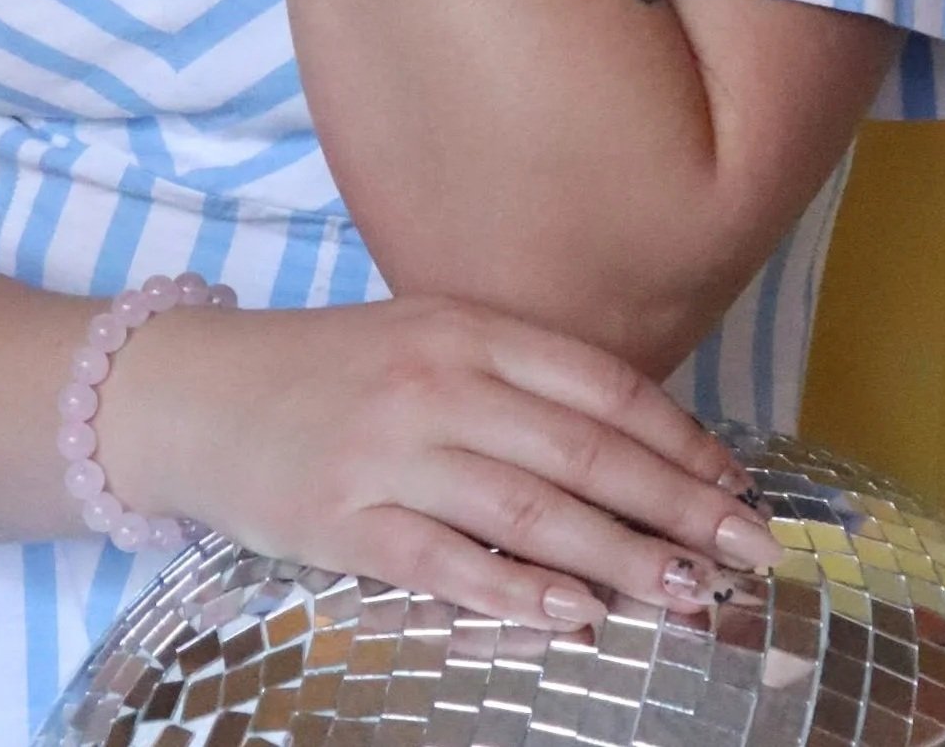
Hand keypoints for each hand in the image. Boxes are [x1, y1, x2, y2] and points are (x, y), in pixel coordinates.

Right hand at [96, 290, 781, 629]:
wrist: (195, 391)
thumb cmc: (329, 372)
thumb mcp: (424, 341)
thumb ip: (515, 378)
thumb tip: (634, 440)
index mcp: (465, 327)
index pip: (599, 383)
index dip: (678, 439)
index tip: (736, 488)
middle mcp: (436, 382)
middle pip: (582, 448)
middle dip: (678, 506)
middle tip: (749, 553)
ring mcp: (389, 451)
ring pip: (530, 509)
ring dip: (620, 558)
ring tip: (688, 595)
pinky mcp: (345, 519)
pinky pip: (446, 561)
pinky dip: (515, 591)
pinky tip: (574, 616)